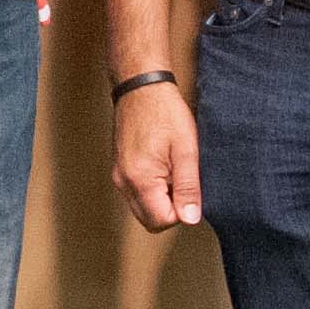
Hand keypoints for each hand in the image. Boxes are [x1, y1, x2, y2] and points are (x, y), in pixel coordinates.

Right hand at [112, 77, 203, 230]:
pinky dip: (153, 190)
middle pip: (150, 220)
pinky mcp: (119, 170)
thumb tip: (191, 218)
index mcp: (140, 178)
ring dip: (162, 200)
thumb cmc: (165, 113)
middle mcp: (123, 182)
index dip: (182, 211)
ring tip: (174, 171)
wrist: (141, 88)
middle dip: (171, 210)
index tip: (191, 188)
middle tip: (184, 182)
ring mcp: (118, 176)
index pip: (162, 220)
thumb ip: (188, 187)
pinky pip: (137, 194)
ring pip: (143, 209)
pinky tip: (163, 167)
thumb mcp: (186, 150)